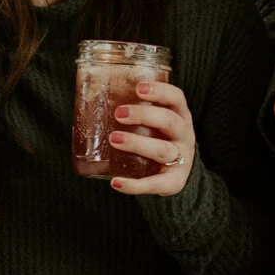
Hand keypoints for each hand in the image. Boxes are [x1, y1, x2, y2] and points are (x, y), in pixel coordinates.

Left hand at [108, 79, 197, 196]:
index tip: (138, 88)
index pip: (176, 98)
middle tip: (118, 114)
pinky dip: (135, 185)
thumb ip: (134, 111)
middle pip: (169, 121)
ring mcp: (181, 159)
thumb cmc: (157, 139)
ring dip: (138, 144)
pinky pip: (155, 185)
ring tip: (114, 139)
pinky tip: (116, 182)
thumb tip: (90, 98)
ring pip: (163, 150)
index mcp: (180, 115)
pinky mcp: (174, 182)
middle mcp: (184, 135)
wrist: (175, 174)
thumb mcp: (154, 123)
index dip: (160, 91)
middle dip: (144, 115)